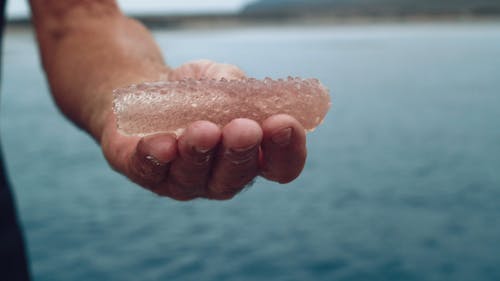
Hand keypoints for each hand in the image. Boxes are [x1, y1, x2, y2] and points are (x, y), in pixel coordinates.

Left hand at [100, 60, 306, 199]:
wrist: (145, 93)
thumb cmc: (193, 90)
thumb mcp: (218, 76)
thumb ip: (232, 84)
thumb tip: (235, 92)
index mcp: (250, 156)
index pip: (280, 166)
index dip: (287, 150)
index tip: (284, 122)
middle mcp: (220, 176)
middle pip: (237, 176)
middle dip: (241, 152)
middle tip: (244, 129)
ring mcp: (183, 181)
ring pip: (194, 176)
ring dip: (200, 153)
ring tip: (202, 130)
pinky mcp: (145, 173)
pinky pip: (150, 171)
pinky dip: (156, 157)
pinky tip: (161, 144)